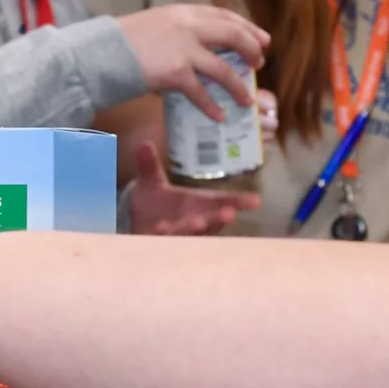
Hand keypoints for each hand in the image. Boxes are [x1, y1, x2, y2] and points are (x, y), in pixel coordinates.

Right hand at [118, 5, 268, 116]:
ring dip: (238, 86)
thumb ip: (180, 30)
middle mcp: (188, 26)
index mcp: (184, 12)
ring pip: (224, 68)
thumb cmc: (124, 41)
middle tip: (260, 63)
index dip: (247, 27)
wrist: (102, 53)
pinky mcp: (175, 72)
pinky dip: (212, 106)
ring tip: (247, 99)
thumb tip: (202, 46)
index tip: (262, 39)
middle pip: (233, 35)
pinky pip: (201, 92)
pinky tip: (219, 116)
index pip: (225, 15)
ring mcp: (183, 49)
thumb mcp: (156, 24)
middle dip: (251, 49)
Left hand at [126, 143, 258, 235]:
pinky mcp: (162, 244)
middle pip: (212, 220)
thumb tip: (144, 144)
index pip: (223, 202)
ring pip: (191, 234)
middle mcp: (194, 220)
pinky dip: (166, 234)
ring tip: (199, 222)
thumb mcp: (151, 181)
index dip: (240, 202)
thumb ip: (149, 165)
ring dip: (195, 228)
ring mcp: (179, 234)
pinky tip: (162, 227)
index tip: (256, 201)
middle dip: (219, 218)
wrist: (132, 225)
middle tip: (229, 213)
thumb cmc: (153, 203)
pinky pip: (166, 241)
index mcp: (199, 204)